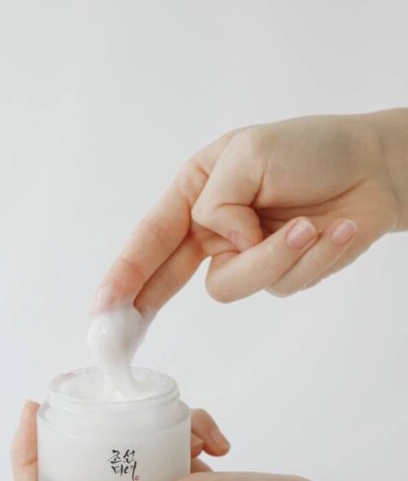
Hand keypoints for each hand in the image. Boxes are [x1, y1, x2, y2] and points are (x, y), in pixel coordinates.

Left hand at [11, 400, 229, 480]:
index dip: (26, 460)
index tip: (33, 411)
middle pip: (83, 460)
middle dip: (88, 424)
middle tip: (99, 393)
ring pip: (132, 438)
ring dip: (158, 422)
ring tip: (189, 426)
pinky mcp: (186, 470)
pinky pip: (171, 434)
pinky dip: (192, 426)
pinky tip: (214, 440)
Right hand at [94, 108, 407, 311]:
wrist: (378, 169)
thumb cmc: (312, 149)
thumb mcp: (249, 155)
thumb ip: (219, 203)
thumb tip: (225, 244)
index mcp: (196, 191)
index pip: (151, 236)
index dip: (123, 273)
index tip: (102, 308)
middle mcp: (213, 226)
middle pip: (167, 275)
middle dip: (146, 300)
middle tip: (123, 331)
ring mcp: (245, 253)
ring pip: (233, 286)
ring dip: (275, 258)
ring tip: (310, 226)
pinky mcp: (281, 273)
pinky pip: (281, 285)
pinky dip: (312, 258)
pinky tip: (337, 230)